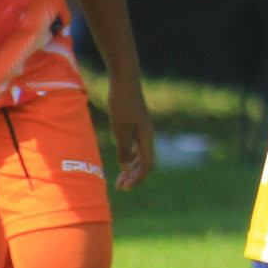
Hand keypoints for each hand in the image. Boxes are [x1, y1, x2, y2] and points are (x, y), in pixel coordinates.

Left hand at [105, 74, 155, 188]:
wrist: (125, 81)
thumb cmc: (122, 104)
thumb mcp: (120, 130)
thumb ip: (124, 149)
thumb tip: (126, 166)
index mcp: (146, 137)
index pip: (147, 165)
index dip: (137, 178)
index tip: (124, 187)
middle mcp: (147, 135)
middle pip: (145, 162)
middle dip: (134, 176)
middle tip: (120, 187)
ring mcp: (143, 130)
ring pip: (142, 155)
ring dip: (132, 168)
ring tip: (120, 178)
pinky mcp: (137, 124)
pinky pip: (137, 147)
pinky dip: (131, 157)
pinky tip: (123, 160)